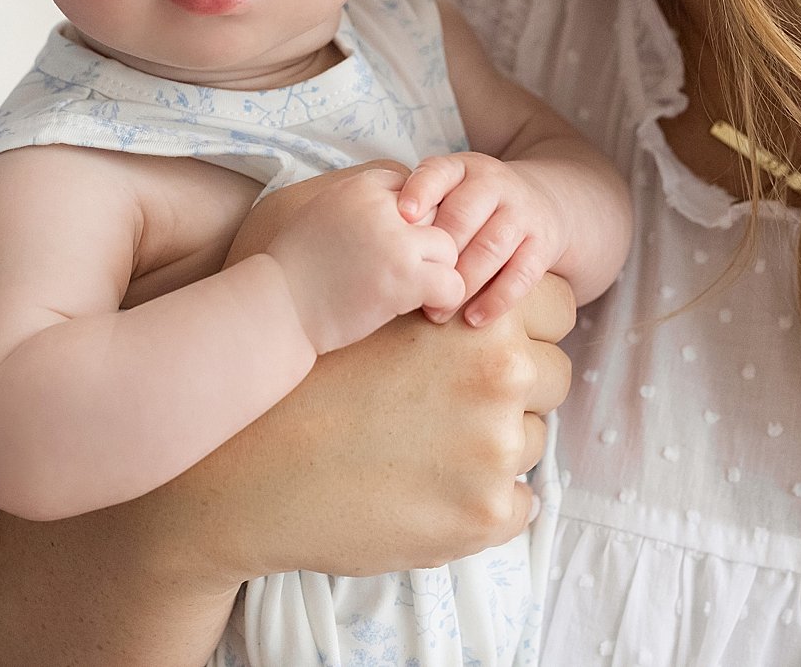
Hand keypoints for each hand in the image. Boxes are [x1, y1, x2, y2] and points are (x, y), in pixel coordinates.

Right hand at [153, 213, 574, 585]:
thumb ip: (441, 289)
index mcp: (478, 319)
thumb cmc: (301, 379)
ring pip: (532, 439)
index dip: (523, 319)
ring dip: (495, 442)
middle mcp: (500, 380)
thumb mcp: (374, 306)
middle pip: (554, 372)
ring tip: (424, 443)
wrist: (243, 474)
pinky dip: (485, 499)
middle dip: (514, 382)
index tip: (489, 337)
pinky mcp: (484, 518)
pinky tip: (430, 487)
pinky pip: (520, 504)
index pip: (557, 305)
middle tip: (450, 397)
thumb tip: (488, 282)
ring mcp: (496, 454)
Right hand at [260, 164, 465, 352]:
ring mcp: (395, 242)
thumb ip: (361, 204)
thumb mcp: (324, 212)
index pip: (413, 188)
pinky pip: (452, 282)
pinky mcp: (403, 279)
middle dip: (427, 244)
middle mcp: (381, 207)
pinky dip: (444, 297)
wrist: (279, 307)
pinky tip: (424, 305)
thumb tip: (400, 206)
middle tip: (411, 269)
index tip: (397, 243)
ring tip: (417, 289)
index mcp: (360, 186)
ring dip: (438, 271)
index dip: (413, 218)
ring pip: (449, 247)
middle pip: (437, 214)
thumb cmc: (298, 268)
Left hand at [397, 151, 566, 326]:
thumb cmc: (473, 207)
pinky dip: (497, 300)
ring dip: (462, 283)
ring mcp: (522, 213)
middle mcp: (494, 184)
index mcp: (462, 168)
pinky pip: (521, 275)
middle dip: (438, 256)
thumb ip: (420, 208)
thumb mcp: (449, 192)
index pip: (438, 173)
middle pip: (463, 217)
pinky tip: (474, 319)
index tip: (403, 216)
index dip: (421, 192)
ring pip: (491, 248)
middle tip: (413, 287)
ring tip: (437, 313)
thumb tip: (375, 242)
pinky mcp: (543, 244)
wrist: (541, 203)